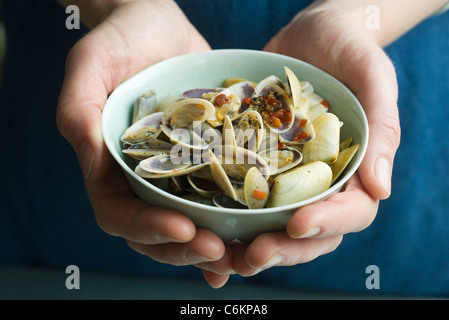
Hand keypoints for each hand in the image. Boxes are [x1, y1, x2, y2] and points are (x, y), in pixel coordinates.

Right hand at [56, 0, 227, 277]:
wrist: (158, 22)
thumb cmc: (120, 39)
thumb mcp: (90, 64)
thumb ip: (78, 110)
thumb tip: (90, 158)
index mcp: (108, 165)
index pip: (119, 213)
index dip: (147, 227)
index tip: (183, 228)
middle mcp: (141, 176)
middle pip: (155, 230)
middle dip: (184, 247)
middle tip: (218, 251)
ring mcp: (174, 171)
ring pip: (188, 223)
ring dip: (210, 247)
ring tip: (241, 257)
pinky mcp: (205, 158)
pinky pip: (215, 197)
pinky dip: (229, 224)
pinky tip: (252, 239)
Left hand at [216, 1, 400, 278]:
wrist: (312, 33)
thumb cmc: (350, 50)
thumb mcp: (373, 78)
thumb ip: (381, 130)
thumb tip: (380, 189)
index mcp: (354, 170)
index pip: (350, 212)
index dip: (327, 223)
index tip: (298, 223)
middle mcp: (319, 181)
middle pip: (308, 231)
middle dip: (283, 248)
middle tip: (253, 255)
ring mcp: (286, 175)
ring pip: (273, 223)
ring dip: (251, 244)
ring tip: (225, 255)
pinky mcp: (257, 162)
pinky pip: (244, 193)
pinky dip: (227, 215)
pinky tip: (204, 226)